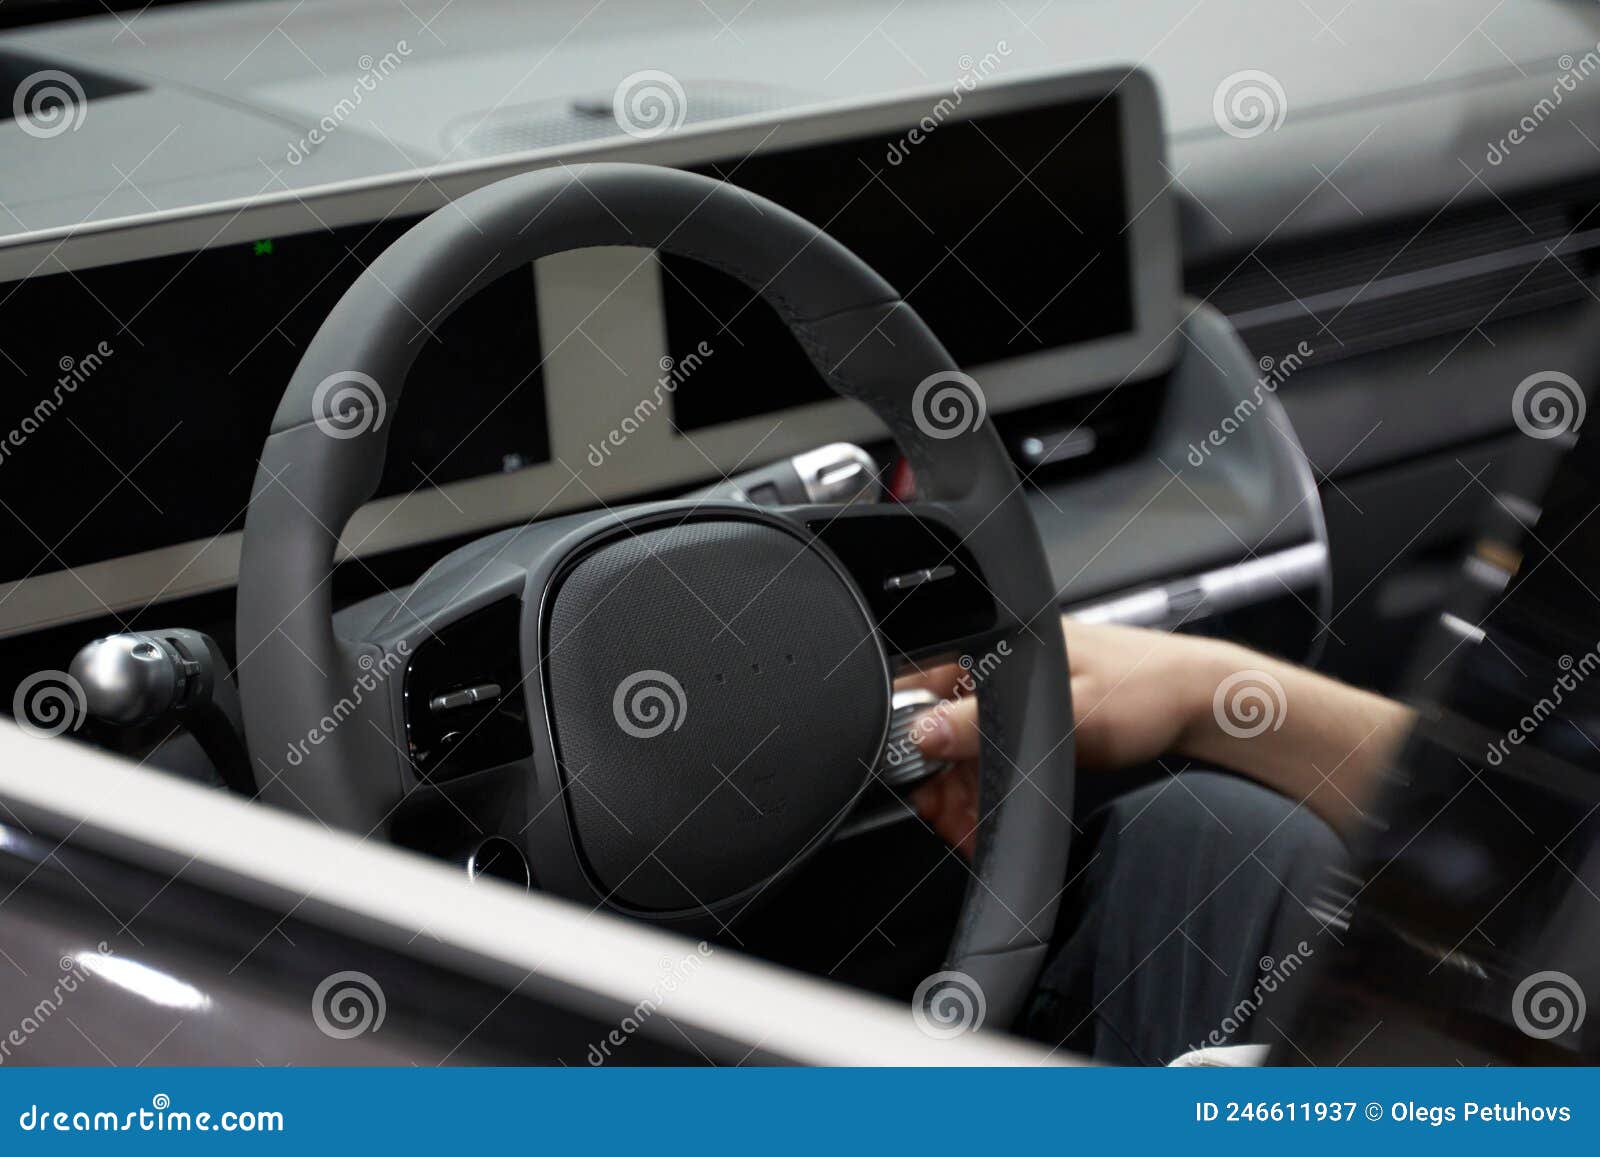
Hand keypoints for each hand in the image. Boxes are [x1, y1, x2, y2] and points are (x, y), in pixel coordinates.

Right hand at [898, 620, 1220, 855]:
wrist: (1203, 702)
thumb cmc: (1147, 690)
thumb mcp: (1065, 714)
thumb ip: (988, 723)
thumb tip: (922, 732)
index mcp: (998, 642)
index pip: (922, 684)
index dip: (914, 740)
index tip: (926, 786)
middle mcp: (1000, 660)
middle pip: (939, 725)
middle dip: (943, 780)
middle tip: (954, 825)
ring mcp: (1015, 688)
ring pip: (963, 746)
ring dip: (964, 791)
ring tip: (973, 833)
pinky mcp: (1033, 714)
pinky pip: (992, 752)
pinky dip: (987, 787)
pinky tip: (990, 818)